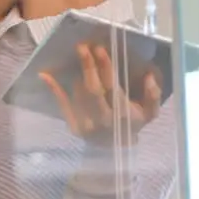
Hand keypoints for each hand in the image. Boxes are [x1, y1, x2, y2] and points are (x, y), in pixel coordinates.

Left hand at [41, 43, 161, 145]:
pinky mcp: (73, 126)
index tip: (99, 49)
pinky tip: (45, 74)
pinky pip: (62, 105)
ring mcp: (86, 124)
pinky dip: (54, 89)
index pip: (113, 87)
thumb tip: (149, 76)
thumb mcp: (149, 114)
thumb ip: (153, 96)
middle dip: (88, 67)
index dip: (106, 67)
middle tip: (82, 47)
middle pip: (93, 90)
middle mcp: (103, 119)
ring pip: (79, 94)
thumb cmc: (133, 126)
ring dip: (78, 73)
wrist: (115, 151)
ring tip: (81, 54)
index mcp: (123, 114)